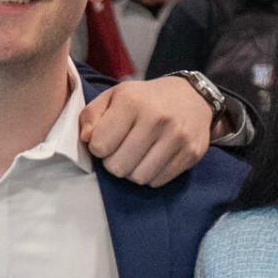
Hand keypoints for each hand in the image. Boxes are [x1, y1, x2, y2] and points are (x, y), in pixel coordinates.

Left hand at [79, 75, 211, 186]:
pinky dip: (151, 175)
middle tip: (121, 151)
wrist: (192, 96)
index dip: (98, 147)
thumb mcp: (114, 96)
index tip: (106, 140)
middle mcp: (157, 119)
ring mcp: (177, 137)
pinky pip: (158, 181)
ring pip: (138, 178)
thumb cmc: (145, 99)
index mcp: (133, 102)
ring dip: (132, 171)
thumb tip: (86, 139)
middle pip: (118, 167)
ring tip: (137, 156)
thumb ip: (91, 116)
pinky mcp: (191, 153)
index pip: (100, 146)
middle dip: (114, 163)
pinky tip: (154, 158)